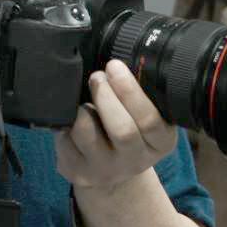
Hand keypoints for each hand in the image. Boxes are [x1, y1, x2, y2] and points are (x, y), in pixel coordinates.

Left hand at [56, 59, 177, 192]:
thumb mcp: (145, 115)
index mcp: (160, 143)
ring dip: (82, 108)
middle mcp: (136, 161)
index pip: (150, 120)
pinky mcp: (80, 173)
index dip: (130, 91)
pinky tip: (71, 115)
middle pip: (122, 130)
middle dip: (106, 96)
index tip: (115, 66)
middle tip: (97, 76)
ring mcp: (107, 170)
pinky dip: (65, 123)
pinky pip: (66, 142)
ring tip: (83, 96)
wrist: (111, 168)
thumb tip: (120, 52)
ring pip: (88, 134)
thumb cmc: (128, 127)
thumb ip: (141, 92)